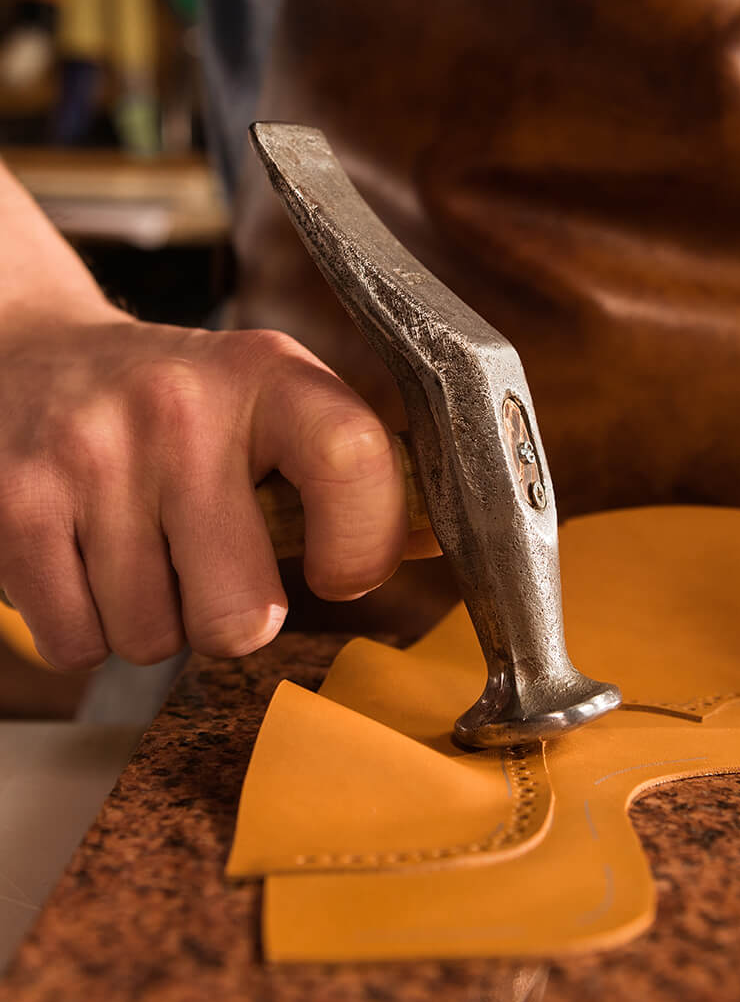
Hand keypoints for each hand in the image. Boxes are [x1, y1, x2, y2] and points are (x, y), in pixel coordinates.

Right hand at [0, 307, 420, 669]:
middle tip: (215, 564)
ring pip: (153, 638)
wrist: (36, 357)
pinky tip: (89, 559)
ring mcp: (91, 456)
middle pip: (239, 612)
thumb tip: (436, 544)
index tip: (341, 571)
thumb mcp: (277, 401)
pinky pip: (77, 643)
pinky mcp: (16, 504)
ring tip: (145, 545)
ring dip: (155, 620)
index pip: (353, 458)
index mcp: (271, 375)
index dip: (363, 545)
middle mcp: (181, 408)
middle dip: (233, 616)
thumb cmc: (182, 403)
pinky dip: (86, 628)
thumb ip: (352, 471)